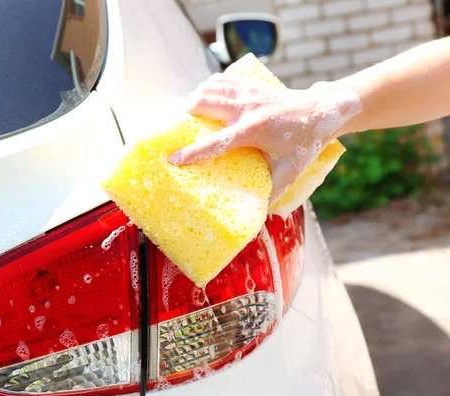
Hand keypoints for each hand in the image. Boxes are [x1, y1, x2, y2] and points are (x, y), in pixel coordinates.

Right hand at [168, 74, 361, 203]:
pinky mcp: (250, 84)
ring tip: (189, 112)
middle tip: (179, 127)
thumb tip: (257, 216)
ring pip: (210, 87)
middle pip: (205, 102)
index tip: (173, 159)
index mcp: (254, 130)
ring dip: (195, 98)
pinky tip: (206, 97)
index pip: (216, 141)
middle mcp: (248, 107)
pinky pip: (221, 80)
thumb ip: (272, 192)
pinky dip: (208, 87)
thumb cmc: (304, 143)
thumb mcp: (290, 171)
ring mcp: (249, 92)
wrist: (321, 110)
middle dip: (187, 113)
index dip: (192, 152)